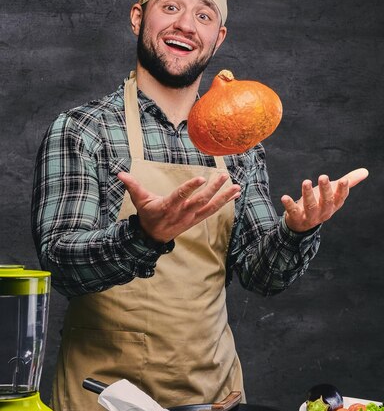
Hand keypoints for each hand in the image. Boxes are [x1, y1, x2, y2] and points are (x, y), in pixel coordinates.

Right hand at [118, 171, 240, 242]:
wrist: (153, 237)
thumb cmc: (147, 214)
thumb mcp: (139, 200)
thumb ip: (132, 185)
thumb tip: (120, 174)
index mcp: (168, 206)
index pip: (180, 196)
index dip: (190, 187)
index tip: (201, 178)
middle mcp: (182, 213)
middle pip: (200, 201)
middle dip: (213, 189)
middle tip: (223, 176)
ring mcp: (191, 218)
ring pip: (210, 207)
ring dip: (224, 197)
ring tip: (236, 186)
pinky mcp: (197, 219)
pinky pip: (213, 210)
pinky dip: (224, 202)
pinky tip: (235, 194)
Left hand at [281, 167, 368, 232]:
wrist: (303, 223)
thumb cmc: (321, 203)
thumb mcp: (334, 192)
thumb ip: (349, 182)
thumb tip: (366, 171)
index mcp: (334, 204)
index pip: (340, 197)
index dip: (342, 190)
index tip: (344, 180)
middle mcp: (324, 211)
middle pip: (326, 201)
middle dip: (325, 190)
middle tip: (323, 176)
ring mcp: (310, 216)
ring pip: (310, 206)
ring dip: (308, 194)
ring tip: (306, 181)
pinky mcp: (297, 218)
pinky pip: (293, 212)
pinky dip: (289, 204)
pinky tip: (284, 197)